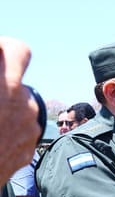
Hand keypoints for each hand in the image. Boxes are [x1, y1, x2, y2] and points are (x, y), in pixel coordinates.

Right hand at [0, 37, 40, 184]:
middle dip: (3, 88)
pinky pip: (20, 131)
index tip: (0, 52)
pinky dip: (8, 131)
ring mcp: (29, 127)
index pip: (19, 51)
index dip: (8, 49)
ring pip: (21, 109)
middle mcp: (24, 103)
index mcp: (6, 85)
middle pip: (18, 85)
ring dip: (5, 111)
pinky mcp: (29, 147)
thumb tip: (1, 54)